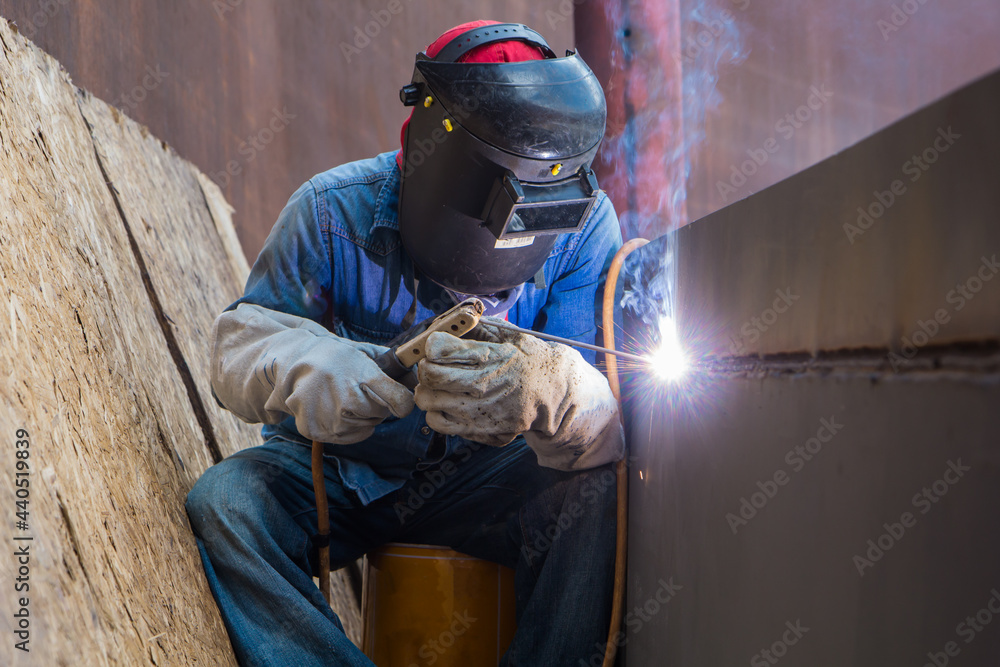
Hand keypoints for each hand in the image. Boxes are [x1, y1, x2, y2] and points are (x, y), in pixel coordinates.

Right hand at [211, 304, 413, 443]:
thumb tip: (417, 378)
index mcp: (363, 377)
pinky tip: (335, 410)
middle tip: (360, 390)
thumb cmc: (334, 357)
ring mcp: (331, 419)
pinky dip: (348, 427)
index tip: (397, 396)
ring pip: (366, 428)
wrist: (292, 364)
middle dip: (379, 405)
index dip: (402, 400)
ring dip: (363, 417)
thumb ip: (392, 366)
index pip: (400, 402)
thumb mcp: (364, 352)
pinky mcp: (317, 431)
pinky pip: (349, 437)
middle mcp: (348, 400)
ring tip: (345, 398)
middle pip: (383, 415)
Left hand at [414, 317, 622, 468]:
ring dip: (427, 391)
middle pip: (428, 376)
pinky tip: (446, 405)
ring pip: (428, 401)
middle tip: (433, 365)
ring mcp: (479, 410)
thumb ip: (481, 329)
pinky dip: (435, 413)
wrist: (558, 394)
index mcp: (489, 357)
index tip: (437, 345)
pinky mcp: (480, 429)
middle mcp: (481, 385)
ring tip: (438, 387)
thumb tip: (455, 320)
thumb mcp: (512, 337)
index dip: (432, 344)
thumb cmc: (534, 361)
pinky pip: (438, 424)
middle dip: (425, 367)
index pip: (437, 348)